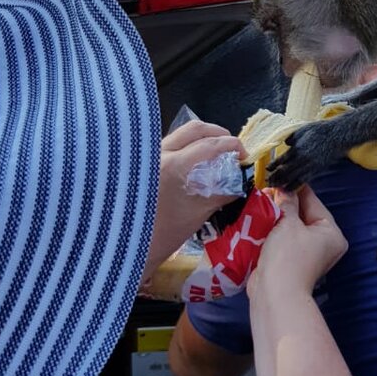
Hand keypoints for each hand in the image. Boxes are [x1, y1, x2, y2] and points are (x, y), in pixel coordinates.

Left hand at [142, 120, 245, 284]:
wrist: (132, 246)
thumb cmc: (165, 233)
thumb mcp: (200, 212)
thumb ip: (223, 193)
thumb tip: (240, 181)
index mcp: (173, 166)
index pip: (209, 145)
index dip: (232, 145)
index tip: (244, 155)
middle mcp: (158, 154)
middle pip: (193, 129)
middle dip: (218, 133)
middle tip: (231, 147)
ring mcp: (148, 156)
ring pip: (180, 134)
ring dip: (202, 139)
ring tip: (216, 153)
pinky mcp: (144, 163)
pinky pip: (170, 145)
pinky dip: (187, 147)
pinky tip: (197, 161)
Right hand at [248, 186, 347, 302]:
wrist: (274, 294)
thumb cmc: (287, 258)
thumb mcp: (287, 223)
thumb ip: (287, 202)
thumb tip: (284, 187)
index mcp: (331, 232)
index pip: (313, 201)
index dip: (295, 188)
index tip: (279, 177)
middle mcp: (324, 242)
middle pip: (302, 213)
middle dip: (283, 203)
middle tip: (266, 190)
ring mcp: (308, 253)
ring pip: (290, 225)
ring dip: (276, 216)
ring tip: (260, 202)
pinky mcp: (291, 260)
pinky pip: (282, 238)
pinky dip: (272, 231)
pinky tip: (259, 220)